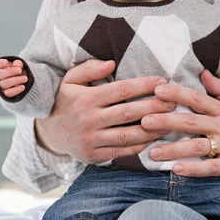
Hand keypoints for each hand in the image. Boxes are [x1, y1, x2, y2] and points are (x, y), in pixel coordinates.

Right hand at [0, 58, 27, 97]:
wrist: (24, 84)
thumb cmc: (20, 73)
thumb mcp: (21, 66)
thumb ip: (19, 64)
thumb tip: (17, 65)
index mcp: (2, 68)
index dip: (1, 63)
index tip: (6, 62)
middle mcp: (0, 77)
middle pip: (0, 74)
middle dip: (10, 71)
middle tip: (19, 70)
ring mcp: (1, 86)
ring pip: (4, 83)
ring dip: (15, 80)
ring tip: (25, 78)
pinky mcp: (5, 94)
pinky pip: (8, 93)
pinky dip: (15, 90)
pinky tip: (23, 87)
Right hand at [35, 58, 175, 164]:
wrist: (47, 132)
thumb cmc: (64, 101)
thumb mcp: (70, 80)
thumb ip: (89, 68)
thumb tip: (111, 63)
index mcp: (86, 98)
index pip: (121, 90)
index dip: (144, 85)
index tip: (162, 81)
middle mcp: (89, 119)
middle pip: (129, 113)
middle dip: (154, 106)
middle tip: (173, 101)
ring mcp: (91, 139)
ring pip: (128, 135)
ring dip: (152, 129)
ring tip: (170, 122)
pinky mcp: (93, 155)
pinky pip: (121, 151)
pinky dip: (139, 146)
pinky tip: (154, 138)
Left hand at [142, 70, 219, 183]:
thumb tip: (203, 71)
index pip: (197, 98)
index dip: (177, 93)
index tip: (157, 90)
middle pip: (191, 121)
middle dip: (166, 121)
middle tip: (143, 121)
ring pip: (197, 146)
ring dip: (173, 149)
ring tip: (152, 152)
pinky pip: (211, 167)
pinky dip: (193, 169)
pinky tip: (176, 170)